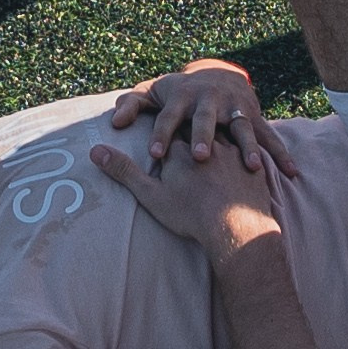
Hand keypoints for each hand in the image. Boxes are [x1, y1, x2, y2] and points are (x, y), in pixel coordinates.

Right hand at [91, 131, 283, 260]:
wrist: (235, 227)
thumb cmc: (189, 213)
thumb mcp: (151, 194)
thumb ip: (125, 171)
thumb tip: (96, 151)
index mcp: (180, 149)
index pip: (170, 127)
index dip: (165, 125)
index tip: (162, 121)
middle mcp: (207, 143)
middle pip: (196, 126)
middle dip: (192, 125)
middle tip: (189, 125)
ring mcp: (232, 152)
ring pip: (224, 134)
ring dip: (219, 135)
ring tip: (217, 141)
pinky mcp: (251, 165)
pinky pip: (247, 151)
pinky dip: (244, 151)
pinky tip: (245, 156)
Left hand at [109, 62, 299, 177]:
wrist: (219, 74)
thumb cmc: (178, 93)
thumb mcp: (154, 93)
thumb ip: (132, 106)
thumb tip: (112, 123)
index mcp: (182, 98)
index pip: (168, 118)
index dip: (162, 135)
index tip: (155, 156)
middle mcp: (209, 102)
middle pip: (205, 120)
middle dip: (204, 137)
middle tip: (200, 157)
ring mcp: (234, 108)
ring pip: (242, 128)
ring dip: (248, 146)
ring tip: (253, 166)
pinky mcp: (254, 116)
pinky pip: (269, 137)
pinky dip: (281, 154)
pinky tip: (292, 173)